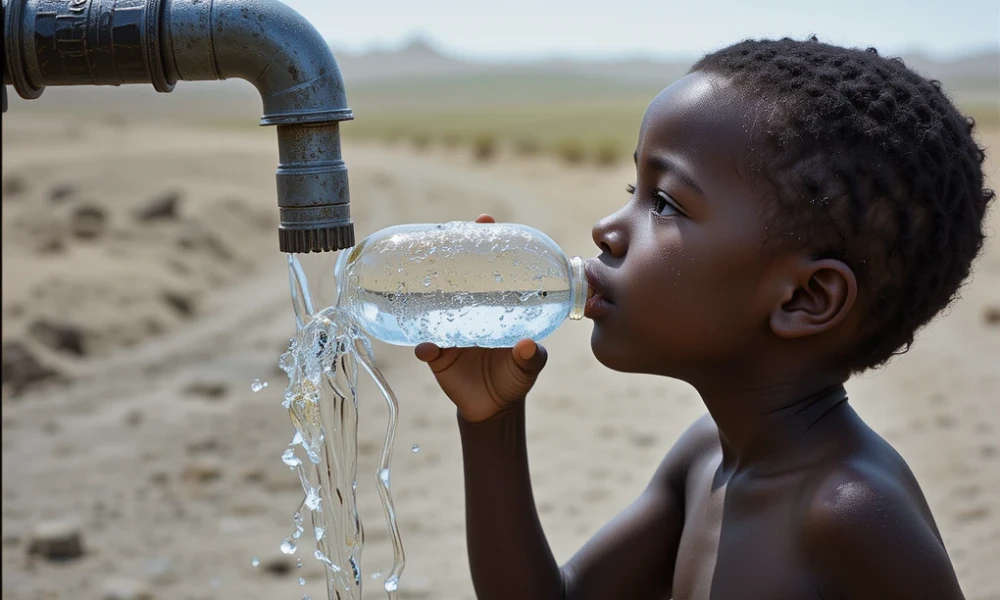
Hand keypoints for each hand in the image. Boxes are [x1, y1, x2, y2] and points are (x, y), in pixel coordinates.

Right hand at [414, 214, 548, 422]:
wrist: (493, 408)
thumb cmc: (515, 376)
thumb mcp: (530, 365)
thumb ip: (533, 357)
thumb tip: (528, 345)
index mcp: (494, 305)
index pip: (491, 267)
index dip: (487, 242)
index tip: (484, 220)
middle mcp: (468, 310)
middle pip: (456, 275)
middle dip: (450, 253)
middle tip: (448, 234)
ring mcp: (449, 329)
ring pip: (432, 303)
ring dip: (424, 291)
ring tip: (422, 281)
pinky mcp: (436, 354)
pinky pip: (425, 346)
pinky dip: (424, 346)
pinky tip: (428, 347)